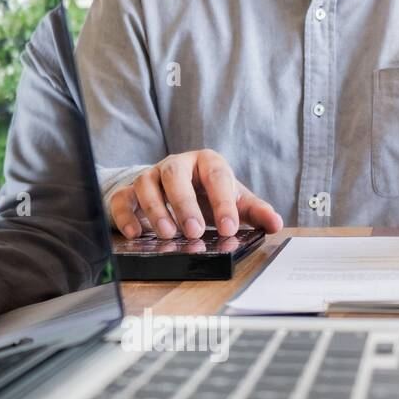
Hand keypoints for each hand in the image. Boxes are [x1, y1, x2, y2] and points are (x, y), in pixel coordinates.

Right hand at [109, 149, 283, 238]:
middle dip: (184, 204)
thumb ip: (255, 212)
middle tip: (194, 232)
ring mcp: (151, 176)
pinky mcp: (131, 192)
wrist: (180, 190)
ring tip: (168, 235)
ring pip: (146, 184)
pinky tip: (135, 234)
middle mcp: (176, 165)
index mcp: (207, 163)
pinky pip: (123, 199)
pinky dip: (126, 216)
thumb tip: (276, 224)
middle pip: (175, 175)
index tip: (229, 228)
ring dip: (156, 210)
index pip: (216, 176)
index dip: (223, 202)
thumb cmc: (209, 195)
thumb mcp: (235, 201)